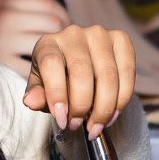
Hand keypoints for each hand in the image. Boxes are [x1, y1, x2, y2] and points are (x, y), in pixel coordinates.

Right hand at [0, 0, 70, 77]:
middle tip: (67, 38)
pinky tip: (45, 69)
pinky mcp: (1, 64)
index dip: (63, 11)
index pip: (47, 2)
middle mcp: (5, 21)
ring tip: (60, 52)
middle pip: (52, 22)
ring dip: (57, 49)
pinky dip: (42, 70)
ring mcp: (3, 43)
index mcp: (5, 3)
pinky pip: (31, 67)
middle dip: (63, 31)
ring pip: (46, 43)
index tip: (66, 20)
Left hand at [22, 24, 134, 139]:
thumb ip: (37, 95)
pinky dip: (122, 99)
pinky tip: (112, 114)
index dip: (57, 94)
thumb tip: (30, 101)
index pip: (51, 64)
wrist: (79, 66)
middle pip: (82, 71)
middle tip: (78, 125)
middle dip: (81, 106)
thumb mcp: (42, 88)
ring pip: (107, 75)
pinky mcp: (121, 39)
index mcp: (47, 43)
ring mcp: (99, 34)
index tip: (62, 119)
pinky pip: (127, 72)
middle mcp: (73, 33)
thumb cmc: (57, 78)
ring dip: (104, 107)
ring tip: (96, 126)